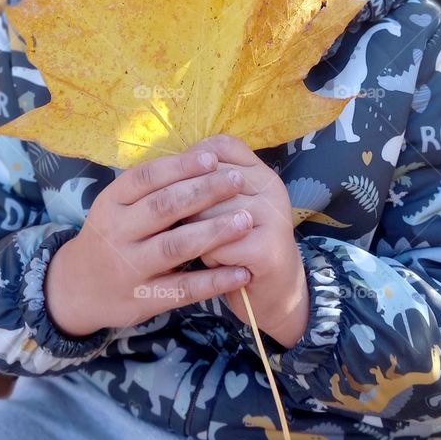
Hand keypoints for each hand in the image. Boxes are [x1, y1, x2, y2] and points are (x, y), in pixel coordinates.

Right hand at [44, 146, 255, 337]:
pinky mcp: (144, 298)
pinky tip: (241, 271)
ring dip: (214, 232)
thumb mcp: (115, 207)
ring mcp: (130, 268)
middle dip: (204, 192)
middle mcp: (117, 233)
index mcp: (111, 203)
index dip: (180, 166)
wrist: (77, 289)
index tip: (212, 158)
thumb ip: (151, 188)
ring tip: (246, 220)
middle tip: (237, 182)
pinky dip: (214, 280)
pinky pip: (184, 289)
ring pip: (175, 246)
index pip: (145, 178)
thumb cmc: (110, 237)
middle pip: (163, 207)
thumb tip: (203, 157)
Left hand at [179, 133, 309, 347]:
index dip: (190, 162)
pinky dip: (208, 257)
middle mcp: (271, 186)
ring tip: (203, 246)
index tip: (177, 185)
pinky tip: (215, 264)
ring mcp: (273, 215)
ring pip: (208, 212)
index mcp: (260, 171)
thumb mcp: (226, 207)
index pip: (219, 146)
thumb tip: (167, 167)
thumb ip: (206, 183)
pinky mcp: (267, 248)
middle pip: (207, 179)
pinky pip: (217, 245)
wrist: (272, 292)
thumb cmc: (237, 246)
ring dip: (194, 233)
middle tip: (184, 226)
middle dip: (187, 205)